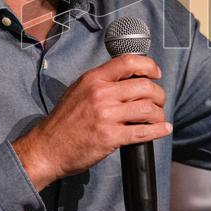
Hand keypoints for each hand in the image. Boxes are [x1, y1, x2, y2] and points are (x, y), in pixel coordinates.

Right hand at [12, 54, 172, 189]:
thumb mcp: (78, 90)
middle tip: (159, 101)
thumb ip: (101, 82)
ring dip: (158, 113)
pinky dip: (158, 130)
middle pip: (145, 86)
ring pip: (147, 109)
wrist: (47, 148)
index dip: (149, 66)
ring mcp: (106, 116)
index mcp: (94, 79)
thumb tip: (128, 77)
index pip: (128, 62)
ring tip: (158, 117)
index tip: (156, 74)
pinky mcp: (110, 137)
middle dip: (159, 94)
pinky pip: (143, 132)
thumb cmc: (63, 121)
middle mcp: (101, 94)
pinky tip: (163, 129)